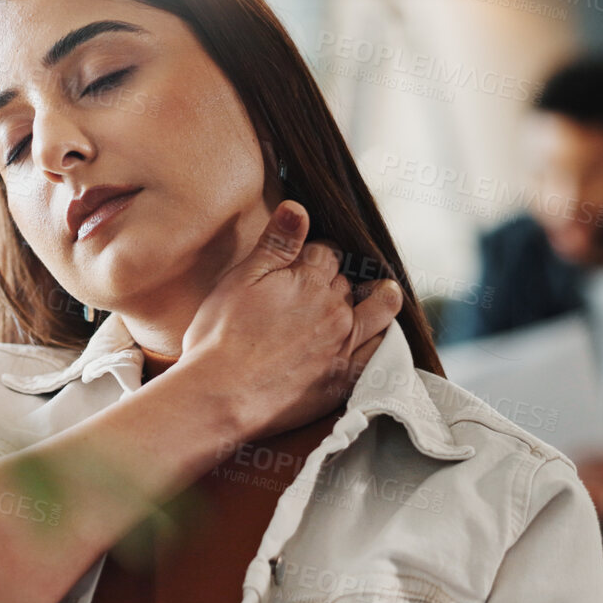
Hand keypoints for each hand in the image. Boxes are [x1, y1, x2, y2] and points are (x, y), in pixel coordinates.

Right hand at [181, 199, 404, 442]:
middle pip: (349, 281)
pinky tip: (379, 337)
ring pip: (380, 310)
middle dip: (341, 276)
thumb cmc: (220, 336)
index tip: (308, 257)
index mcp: (309, 280)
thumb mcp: (240, 279)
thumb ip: (275, 243)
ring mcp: (343, 345)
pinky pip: (380, 353)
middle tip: (327, 282)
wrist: (219, 395)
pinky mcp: (343, 379)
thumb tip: (298, 207)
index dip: (317, 251)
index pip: (327, 251)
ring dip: (381, 298)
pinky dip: (383, 339)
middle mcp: (334, 309)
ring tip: (382, 293)